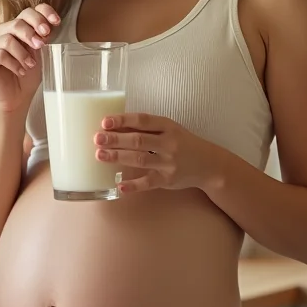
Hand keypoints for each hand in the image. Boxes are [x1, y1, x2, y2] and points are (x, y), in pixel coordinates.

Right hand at [0, 4, 59, 111]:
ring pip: (8, 39)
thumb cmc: (29, 73)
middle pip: (18, 22)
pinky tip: (21, 71)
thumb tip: (50, 27)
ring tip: (31, 65)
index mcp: (19, 27)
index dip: (43, 13)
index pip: (29, 11)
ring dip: (23, 53)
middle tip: (41, 45)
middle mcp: (4, 32)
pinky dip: (13, 63)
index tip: (56, 22)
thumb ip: (42, 39)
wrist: (17, 96)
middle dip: (32, 32)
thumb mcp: (41, 54)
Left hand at [93, 113, 216, 192]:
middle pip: (139, 140)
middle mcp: (169, 143)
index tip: (105, 121)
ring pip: (140, 159)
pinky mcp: (168, 180)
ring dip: (118, 157)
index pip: (143, 120)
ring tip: (100, 155)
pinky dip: (134, 185)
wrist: (208, 164)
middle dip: (116, 139)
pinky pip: (148, 183)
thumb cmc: (183, 143)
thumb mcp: (169, 130)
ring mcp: (168, 163)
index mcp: (168, 126)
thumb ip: (146, 128)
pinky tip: (119, 185)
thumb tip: (115, 127)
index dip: (123, 120)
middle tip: (97, 138)